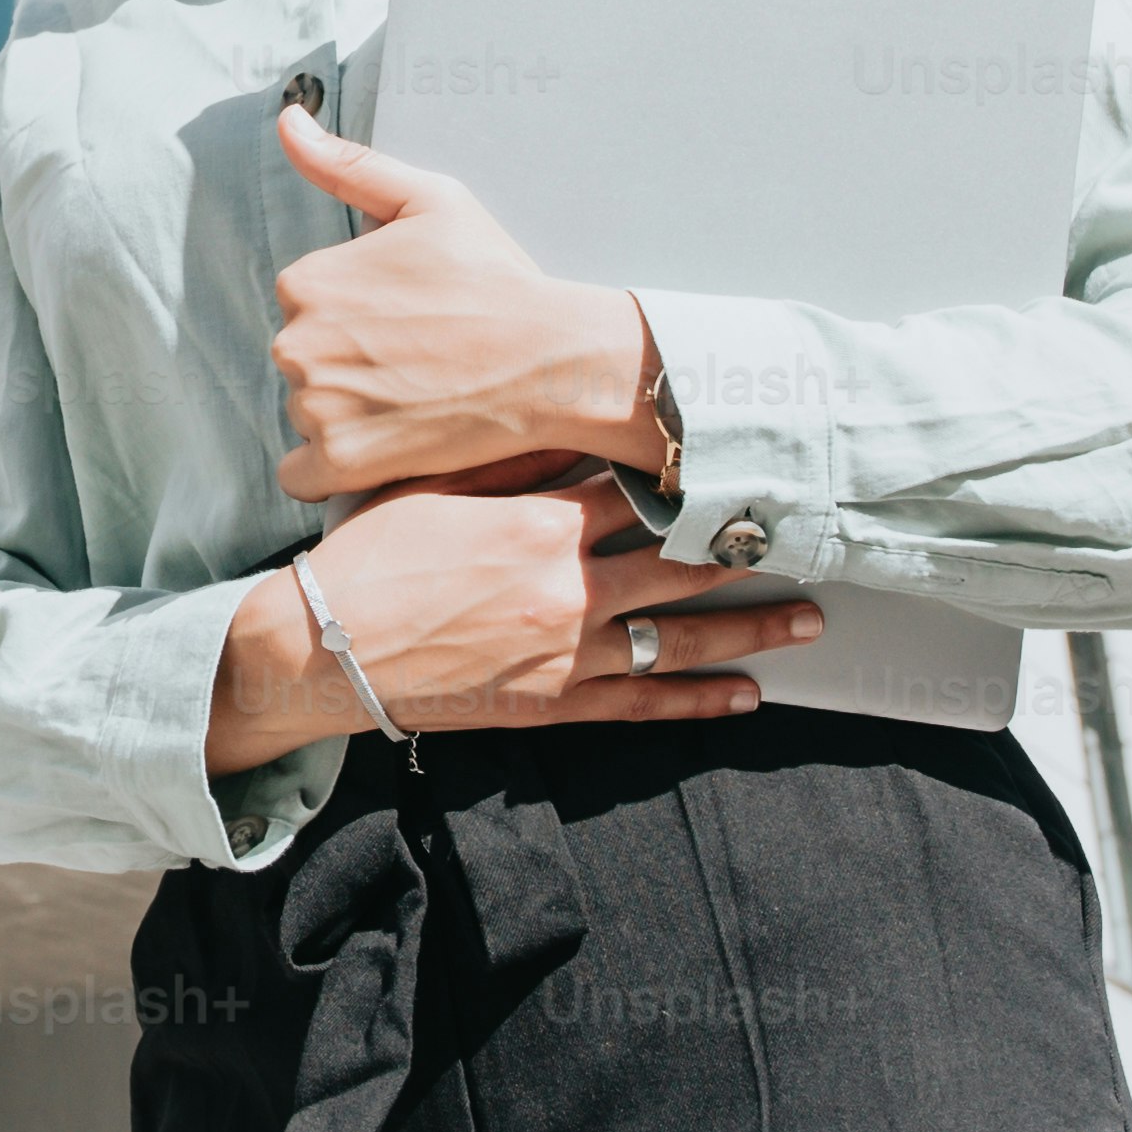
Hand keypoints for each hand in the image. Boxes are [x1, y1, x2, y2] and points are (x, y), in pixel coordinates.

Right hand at [203, 485, 818, 767]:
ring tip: (808, 620)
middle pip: (680, 565)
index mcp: (541, 525)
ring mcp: (565, 653)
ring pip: (678, 639)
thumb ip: (512, 459)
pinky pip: (641, 704)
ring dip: (750, 629)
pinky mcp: (551, 703)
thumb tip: (576, 427)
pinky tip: (743, 695)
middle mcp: (567, 589)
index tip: (745, 470)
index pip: (641, 494)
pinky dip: (697, 700)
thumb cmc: (368, 560)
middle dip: (748, 552)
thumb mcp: (433, 486)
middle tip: (806, 540)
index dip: (700, 482)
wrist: (323, 649)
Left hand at [267, 105, 660, 503]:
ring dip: (345, 415)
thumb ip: (346, 164)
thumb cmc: (497, 278)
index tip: (406, 318)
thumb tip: (288, 117)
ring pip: (305, 415)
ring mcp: (316, 406)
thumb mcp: (429, 201)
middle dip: (346, 363)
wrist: (555, 360)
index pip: (305, 304)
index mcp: (306, 280)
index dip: (357, 312)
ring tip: (414, 401)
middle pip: (301, 361)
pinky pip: (301, 477)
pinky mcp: (341, 462)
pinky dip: (331, 469)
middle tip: (416, 362)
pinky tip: (380, 448)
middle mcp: (296, 343)